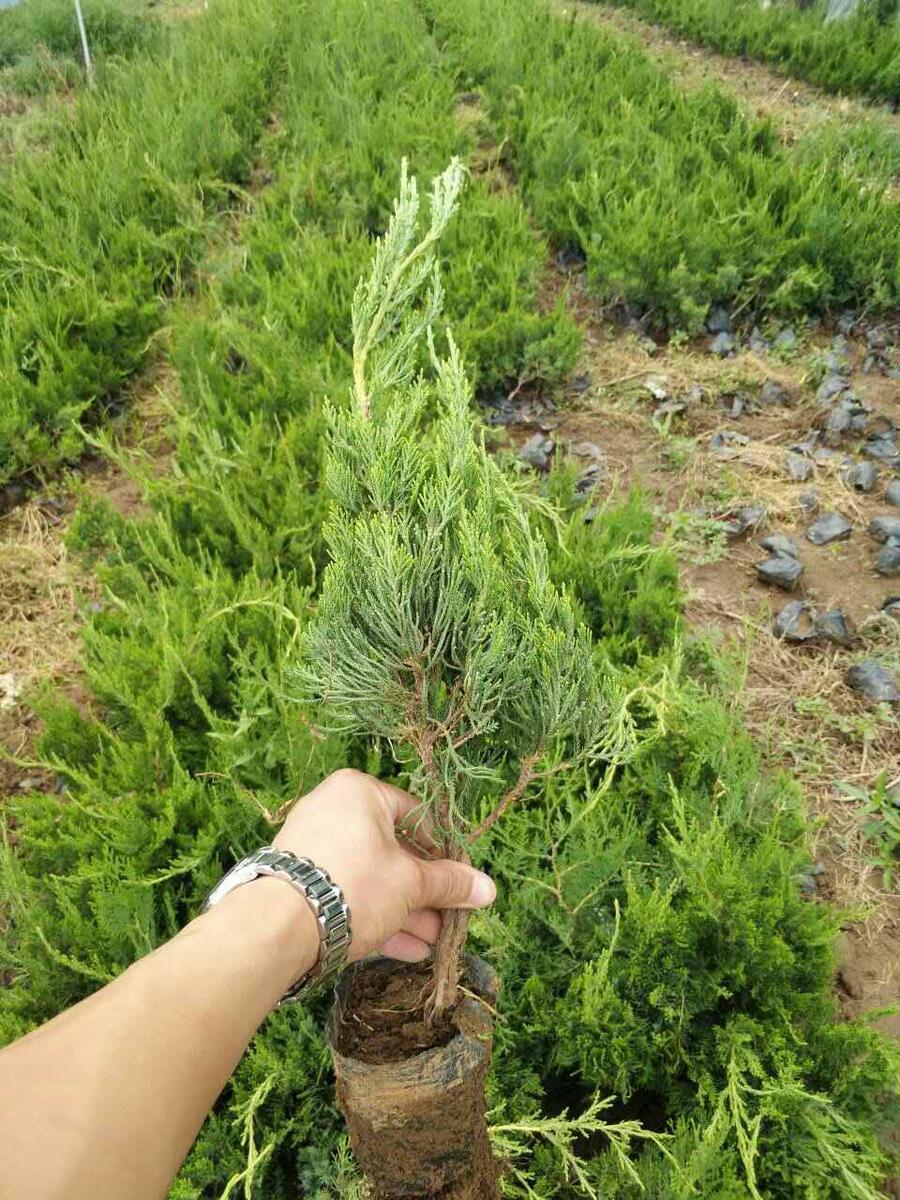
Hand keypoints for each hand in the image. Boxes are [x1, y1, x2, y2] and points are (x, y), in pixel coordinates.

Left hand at [273, 769, 495, 962]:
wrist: (277, 926)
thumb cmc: (354, 885)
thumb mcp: (411, 883)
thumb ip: (450, 884)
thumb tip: (489, 889)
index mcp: (359, 792)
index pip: (415, 815)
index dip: (443, 850)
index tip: (460, 879)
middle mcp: (333, 811)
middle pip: (393, 851)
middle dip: (425, 891)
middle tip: (450, 917)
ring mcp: (313, 848)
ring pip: (372, 877)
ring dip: (406, 911)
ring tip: (434, 941)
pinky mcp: (299, 883)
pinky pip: (349, 894)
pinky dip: (378, 917)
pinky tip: (407, 950)